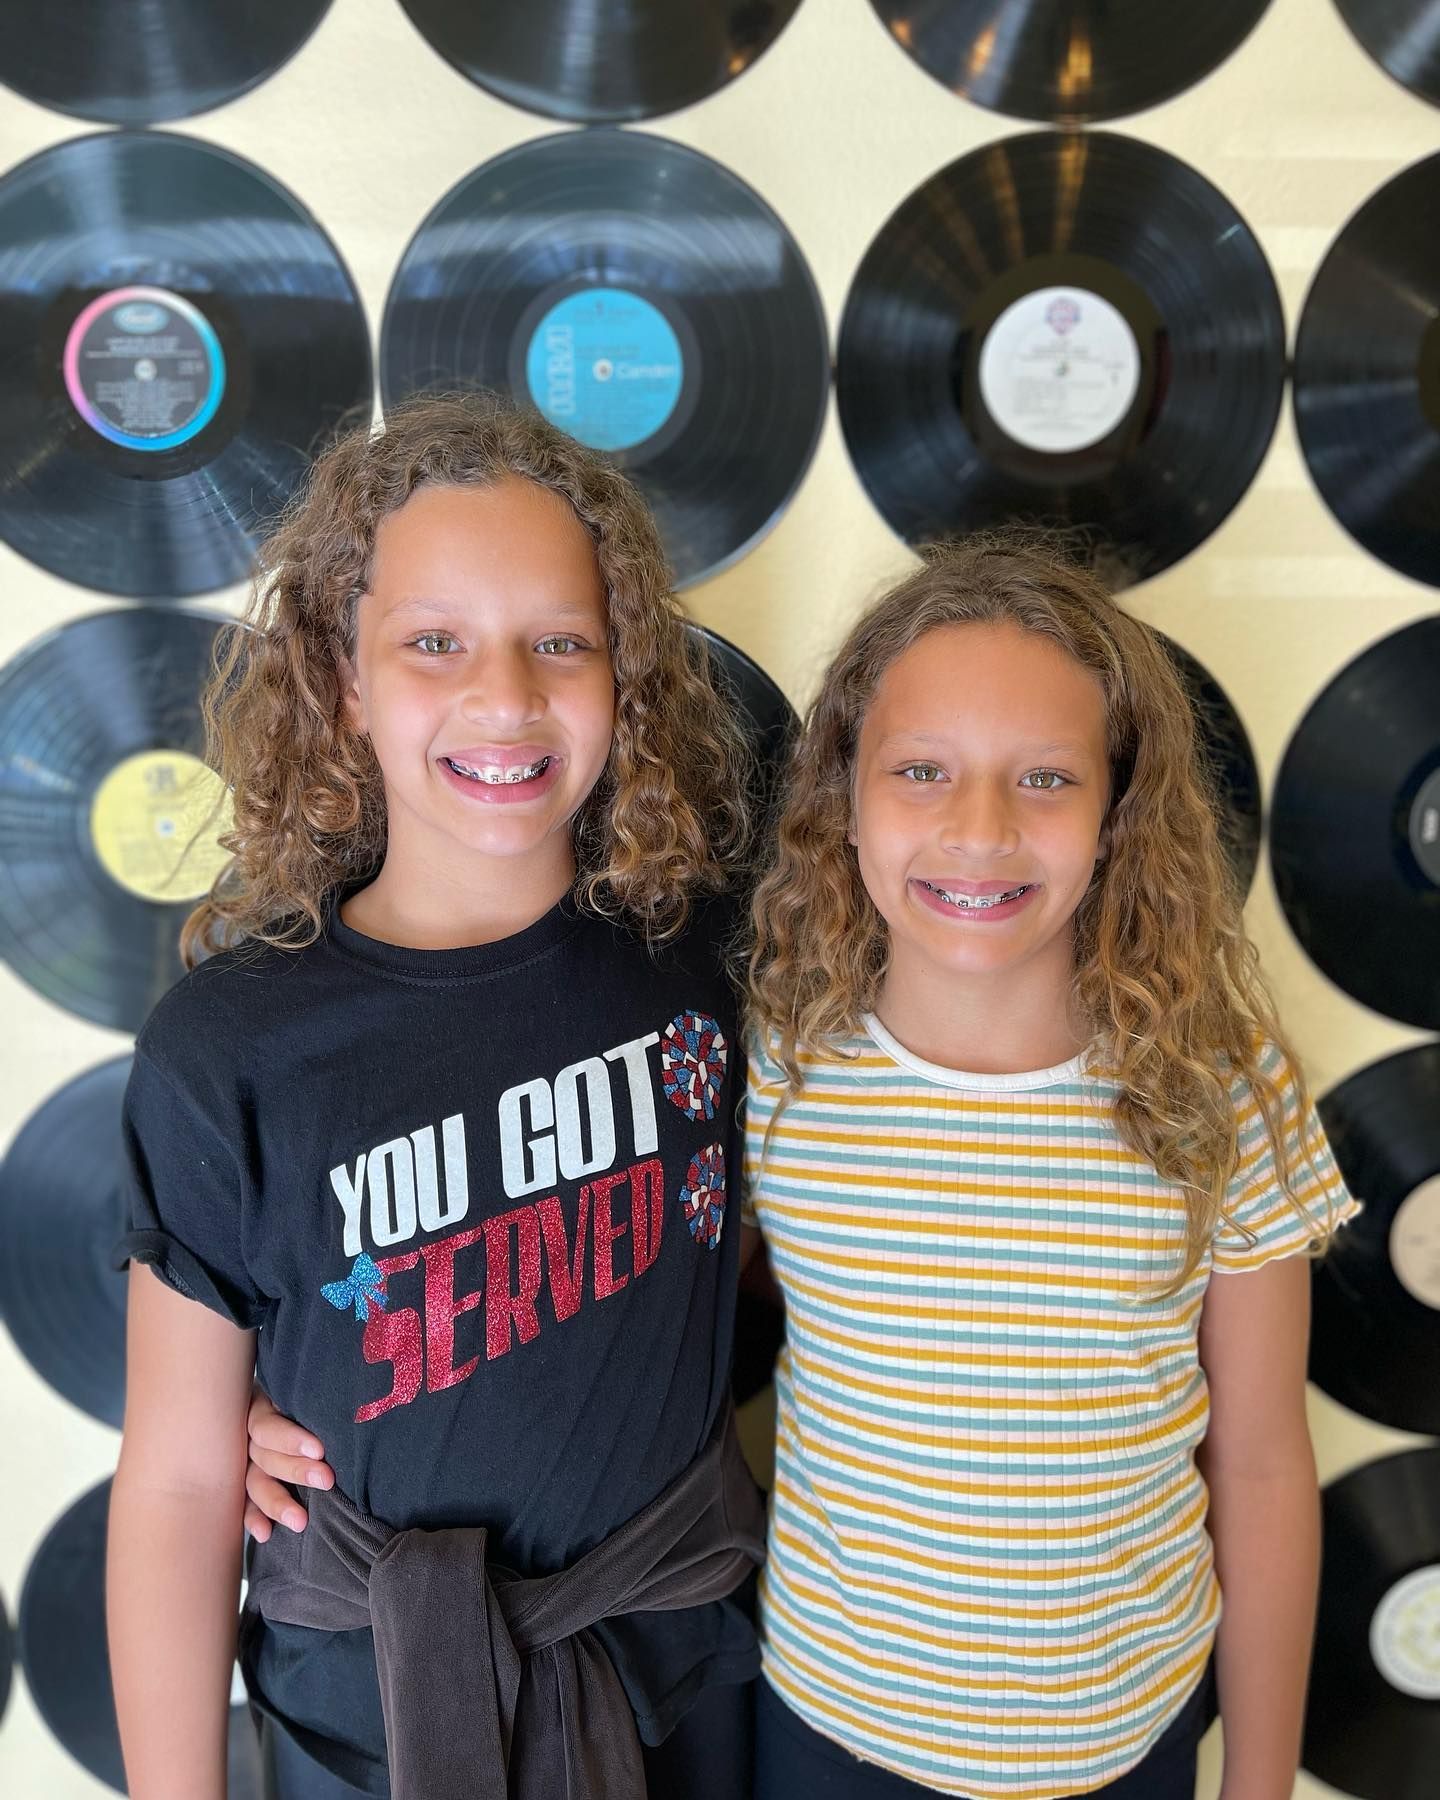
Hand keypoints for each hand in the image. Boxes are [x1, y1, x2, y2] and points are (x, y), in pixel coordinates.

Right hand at [242, 1386, 334, 1540]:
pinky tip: (266, 1534)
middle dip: (296, 1471)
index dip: (290, 1440)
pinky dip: (255, 1519)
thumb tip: (356, 1411)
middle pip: (263, 1455)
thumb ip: (319, 1405)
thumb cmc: (317, 1396)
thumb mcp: (312, 1395)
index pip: (267, 1426)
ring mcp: (248, 1463)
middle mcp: (251, 1436)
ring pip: (255, 1483)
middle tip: (326, 1480)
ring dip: (277, 1503)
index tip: (320, 1451)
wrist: (303, 1405)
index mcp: (263, 1407)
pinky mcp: (250, 1486)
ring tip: (300, 1521)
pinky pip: (247, 1505)